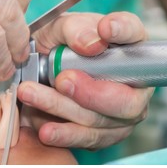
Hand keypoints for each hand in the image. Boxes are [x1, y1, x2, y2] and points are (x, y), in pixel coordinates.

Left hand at [18, 12, 153, 148]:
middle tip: (61, 80)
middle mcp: (133, 80)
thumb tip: (91, 44)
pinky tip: (45, 129)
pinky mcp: (105, 133)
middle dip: (91, 92)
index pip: (134, 32)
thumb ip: (75, 30)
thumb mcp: (59, 28)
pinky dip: (64, 133)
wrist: (39, 73)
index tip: (105, 28)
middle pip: (127, 97)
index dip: (124, 31)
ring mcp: (123, 111)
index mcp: (125, 44)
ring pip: (102, 121)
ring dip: (64, 109)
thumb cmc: (57, 46)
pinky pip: (89, 139)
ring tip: (32, 95)